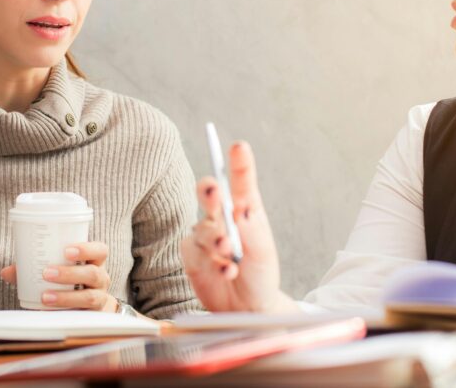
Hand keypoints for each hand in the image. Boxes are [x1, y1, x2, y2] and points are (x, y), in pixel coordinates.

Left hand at [1, 242, 116, 311]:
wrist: (87, 307)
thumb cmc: (70, 281)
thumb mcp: (58, 269)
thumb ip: (33, 269)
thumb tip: (6, 272)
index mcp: (95, 262)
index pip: (100, 251)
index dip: (87, 249)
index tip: (67, 250)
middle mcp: (101, 279)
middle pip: (93, 274)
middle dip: (70, 273)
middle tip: (47, 273)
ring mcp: (99, 298)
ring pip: (89, 297)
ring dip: (66, 296)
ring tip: (45, 296)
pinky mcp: (93, 317)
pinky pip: (83, 316)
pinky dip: (65, 313)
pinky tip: (49, 312)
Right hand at [180, 141, 296, 312]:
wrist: (247, 307)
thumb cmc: (259, 274)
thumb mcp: (263, 251)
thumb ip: (251, 230)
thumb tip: (240, 209)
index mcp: (245, 209)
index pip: (241, 183)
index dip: (239, 164)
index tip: (239, 147)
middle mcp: (222, 217)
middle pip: (209, 194)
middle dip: (210, 191)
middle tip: (215, 192)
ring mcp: (205, 235)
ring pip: (203, 228)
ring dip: (216, 240)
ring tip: (229, 254)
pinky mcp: (192, 255)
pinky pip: (196, 252)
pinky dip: (213, 263)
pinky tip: (227, 271)